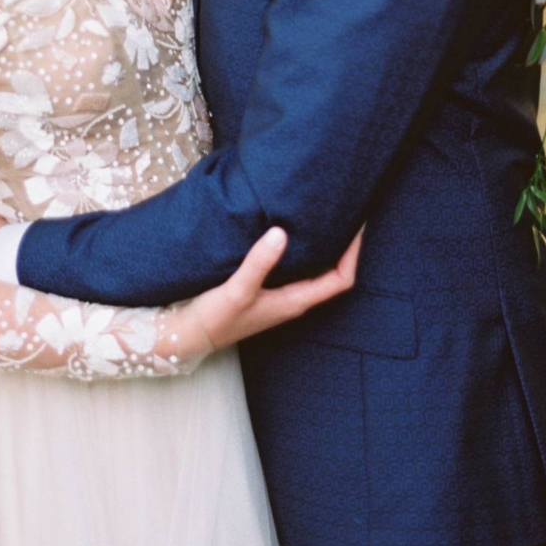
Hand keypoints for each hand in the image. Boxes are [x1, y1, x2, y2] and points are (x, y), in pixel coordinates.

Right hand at [177, 227, 361, 355]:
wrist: (187, 335)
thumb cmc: (216, 319)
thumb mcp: (238, 289)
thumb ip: (259, 262)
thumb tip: (282, 232)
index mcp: (296, 301)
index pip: (340, 278)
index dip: (354, 253)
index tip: (358, 223)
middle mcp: (293, 298)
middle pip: (332, 271)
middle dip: (343, 243)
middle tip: (345, 210)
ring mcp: (280, 294)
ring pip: (313, 267)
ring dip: (322, 244)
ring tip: (323, 213)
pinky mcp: (265, 288)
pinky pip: (294, 264)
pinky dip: (300, 246)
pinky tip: (289, 227)